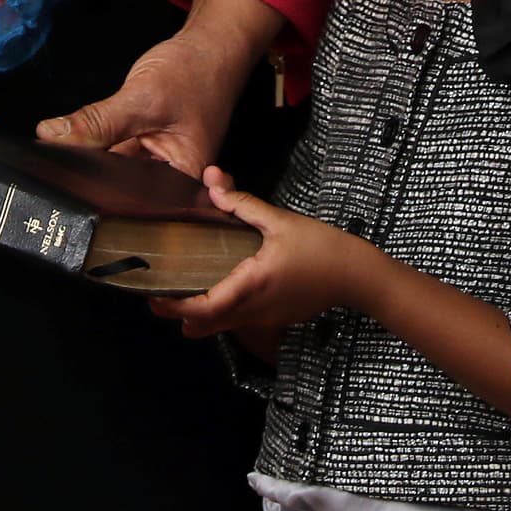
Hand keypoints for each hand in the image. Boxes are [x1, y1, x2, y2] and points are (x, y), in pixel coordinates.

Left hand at [37, 0, 279, 179]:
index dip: (98, 197)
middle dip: (90, 177)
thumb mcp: (142, 99)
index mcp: (185, 179)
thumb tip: (53, 136)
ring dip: (93, 159)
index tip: (64, 185)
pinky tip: (79, 137)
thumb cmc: (195, 72)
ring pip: (115, 169)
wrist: (210, 46)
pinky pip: (117, 152)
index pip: (136, 201)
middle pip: (123, 189)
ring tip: (64, 149)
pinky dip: (100, 144)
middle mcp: (173, 178)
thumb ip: (98, 123)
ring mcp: (158, 161)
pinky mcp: (146, 145)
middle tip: (56, 166)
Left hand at [149, 168, 368, 338]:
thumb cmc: (320, 248)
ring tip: (184, 288)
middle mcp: (253, 310)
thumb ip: (242, 204)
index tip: (153, 294)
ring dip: (199, 314)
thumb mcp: (279, 221)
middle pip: (203, 326)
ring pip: (220, 327)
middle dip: (178, 312)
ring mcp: (264, 320)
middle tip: (160, 291)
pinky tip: (221, 286)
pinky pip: (238, 322)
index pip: (202, 309)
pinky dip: (221, 312)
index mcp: (250, 286)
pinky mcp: (274, 320)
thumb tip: (212, 182)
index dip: (173, 306)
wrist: (356, 275)